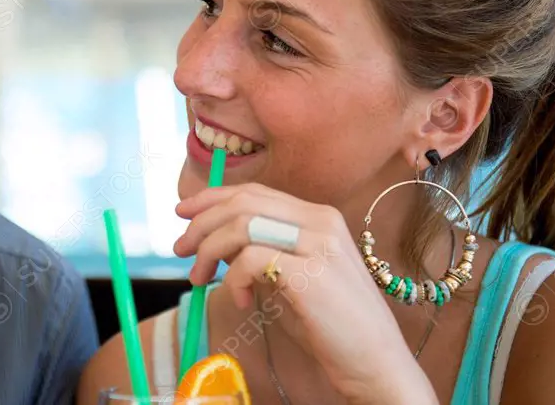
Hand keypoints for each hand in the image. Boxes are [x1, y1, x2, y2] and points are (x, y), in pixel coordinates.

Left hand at [173, 183, 437, 404]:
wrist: (374, 362)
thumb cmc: (329, 324)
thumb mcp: (288, 278)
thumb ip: (259, 253)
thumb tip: (213, 240)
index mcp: (317, 216)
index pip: (254, 192)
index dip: (213, 198)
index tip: (183, 213)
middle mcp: (320, 220)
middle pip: (243, 202)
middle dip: (201, 223)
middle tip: (179, 249)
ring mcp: (319, 243)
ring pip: (243, 224)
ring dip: (209, 250)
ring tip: (199, 279)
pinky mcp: (312, 272)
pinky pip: (252, 259)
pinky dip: (234, 279)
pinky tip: (242, 302)